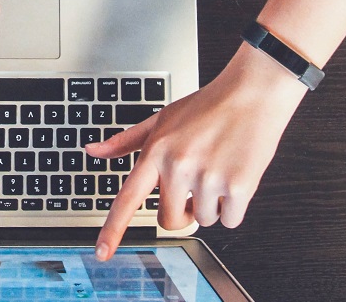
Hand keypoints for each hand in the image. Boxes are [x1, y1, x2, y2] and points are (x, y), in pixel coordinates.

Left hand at [86, 43, 308, 259]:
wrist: (253, 93)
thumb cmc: (208, 106)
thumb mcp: (161, 118)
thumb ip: (126, 141)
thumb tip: (93, 151)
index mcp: (157, 152)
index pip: (128, 199)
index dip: (113, 229)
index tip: (102, 253)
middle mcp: (179, 166)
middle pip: (170, 221)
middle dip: (182, 212)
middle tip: (194, 188)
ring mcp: (208, 178)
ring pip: (203, 220)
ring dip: (212, 205)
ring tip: (218, 170)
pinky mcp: (239, 186)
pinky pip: (230, 220)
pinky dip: (234, 207)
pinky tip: (235, 176)